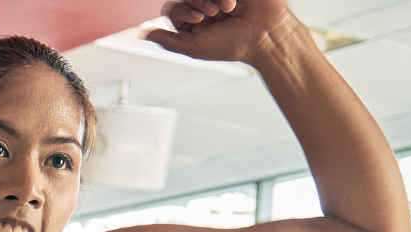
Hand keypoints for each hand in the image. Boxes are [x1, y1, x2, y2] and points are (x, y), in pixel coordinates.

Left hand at [146, 0, 299, 64]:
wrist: (266, 36)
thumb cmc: (234, 44)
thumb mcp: (196, 47)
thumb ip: (169, 41)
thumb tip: (143, 34)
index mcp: (192, 22)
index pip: (172, 8)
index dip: (181, 11)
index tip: (199, 20)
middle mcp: (203, 6)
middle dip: (197, 3)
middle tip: (213, 15)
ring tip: (226, 9)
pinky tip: (232, 2)